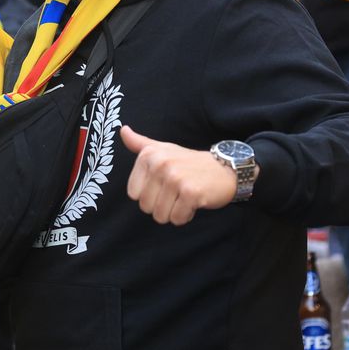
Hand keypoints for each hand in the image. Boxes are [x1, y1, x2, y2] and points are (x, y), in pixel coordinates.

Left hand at [120, 125, 237, 224]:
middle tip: (177, 191)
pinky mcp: (190, 193)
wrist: (225, 168)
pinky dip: (185, 216)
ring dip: (173, 212)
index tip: (163, 184)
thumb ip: (140, 144)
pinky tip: (194, 202)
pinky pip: (177, 219)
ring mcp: (176, 178)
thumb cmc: (190, 162)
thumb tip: (123, 130)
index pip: (133, 194)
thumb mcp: (164, 149)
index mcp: (150, 155)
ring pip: (160, 215)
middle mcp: (161, 164)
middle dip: (161, 205)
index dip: (149, 194)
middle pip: (146, 207)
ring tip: (185, 197)